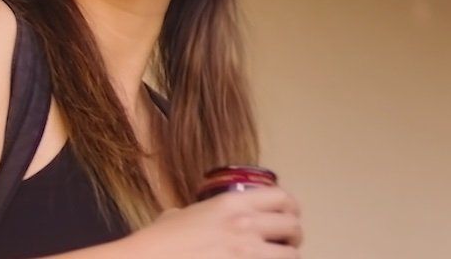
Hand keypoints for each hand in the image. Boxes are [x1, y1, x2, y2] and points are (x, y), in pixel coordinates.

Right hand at [120, 186, 301, 258]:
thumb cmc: (156, 243)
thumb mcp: (178, 216)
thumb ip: (199, 214)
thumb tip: (193, 218)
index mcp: (231, 204)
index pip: (281, 197)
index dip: (291, 207)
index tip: (289, 214)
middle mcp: (245, 225)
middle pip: (293, 226)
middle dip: (293, 235)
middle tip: (287, 241)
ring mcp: (246, 253)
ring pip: (291, 254)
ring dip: (288, 256)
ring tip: (279, 258)